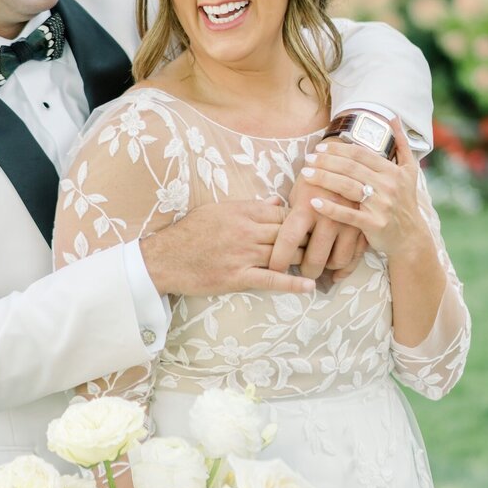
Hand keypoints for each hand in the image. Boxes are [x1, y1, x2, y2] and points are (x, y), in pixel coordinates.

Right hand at [140, 200, 314, 297]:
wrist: (165, 259)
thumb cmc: (190, 233)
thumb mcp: (218, 210)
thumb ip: (250, 205)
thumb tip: (277, 201)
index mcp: (241, 212)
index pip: (282, 213)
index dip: (297, 220)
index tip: (307, 226)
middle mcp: (246, 231)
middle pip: (287, 232)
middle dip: (306, 238)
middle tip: (321, 244)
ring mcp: (243, 255)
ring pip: (283, 254)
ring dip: (302, 258)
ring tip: (319, 262)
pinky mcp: (238, 277)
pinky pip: (271, 280)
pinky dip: (292, 283)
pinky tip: (309, 286)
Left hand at [269, 171, 367, 278]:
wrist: (351, 161)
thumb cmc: (315, 179)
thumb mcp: (298, 192)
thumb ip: (286, 216)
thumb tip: (269, 239)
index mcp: (306, 207)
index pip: (288, 241)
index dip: (279, 260)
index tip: (274, 270)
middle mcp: (328, 217)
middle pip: (314, 258)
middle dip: (305, 270)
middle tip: (299, 271)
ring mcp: (349, 223)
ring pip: (336, 261)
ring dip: (325, 269)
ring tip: (318, 267)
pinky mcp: (366, 226)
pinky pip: (355, 257)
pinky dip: (345, 269)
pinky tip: (336, 274)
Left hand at [302, 120, 427, 258]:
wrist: (411, 238)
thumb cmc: (406, 203)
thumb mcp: (410, 171)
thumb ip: (401, 143)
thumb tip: (394, 117)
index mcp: (393, 171)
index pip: (361, 154)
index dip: (339, 149)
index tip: (320, 148)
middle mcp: (388, 186)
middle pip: (351, 168)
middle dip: (327, 161)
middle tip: (308, 158)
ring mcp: (381, 205)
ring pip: (347, 187)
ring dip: (324, 179)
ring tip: (305, 174)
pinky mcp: (374, 225)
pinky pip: (348, 215)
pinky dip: (330, 208)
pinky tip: (313, 202)